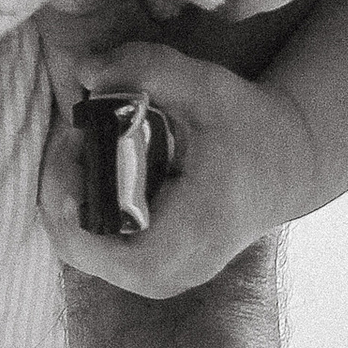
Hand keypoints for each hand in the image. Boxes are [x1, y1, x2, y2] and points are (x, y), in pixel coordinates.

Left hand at [38, 24, 319, 299]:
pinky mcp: (154, 275)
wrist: (287, 166)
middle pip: (79, 249)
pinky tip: (92, 169)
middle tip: (73, 135)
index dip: (66, 196)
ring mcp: (164, 280)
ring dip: (67, 198)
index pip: (99, 246)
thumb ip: (148, 67)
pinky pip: (95, 251)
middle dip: (61, 188)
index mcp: (191, 233)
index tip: (73, 140)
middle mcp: (175, 271)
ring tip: (82, 147)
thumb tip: (84, 70)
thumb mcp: (207, 85)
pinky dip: (81, 210)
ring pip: (81, 252)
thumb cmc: (249, 126)